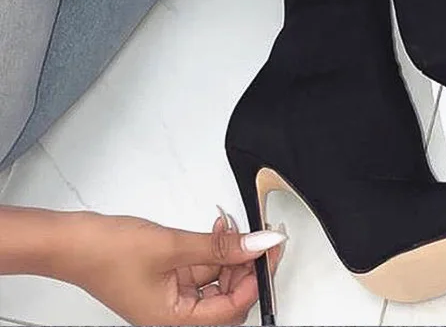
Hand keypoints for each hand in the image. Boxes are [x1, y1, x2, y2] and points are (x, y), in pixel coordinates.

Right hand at [61, 209, 285, 325]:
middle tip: (261, 237)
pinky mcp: (169, 278)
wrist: (73, 241)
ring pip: (217, 280)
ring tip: (238, 228)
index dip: (255, 280)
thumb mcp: (173, 246)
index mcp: (174, 321)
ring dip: (231, 254)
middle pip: (228, 297)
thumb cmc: (108, 253)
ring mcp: (172, 296)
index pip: (231, 309)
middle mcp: (175, 315)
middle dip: (246, 266)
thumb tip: (256, 244)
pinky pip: (202, 268)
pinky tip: (220, 230)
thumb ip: (219, 246)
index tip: (271, 251)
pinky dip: (214, 249)